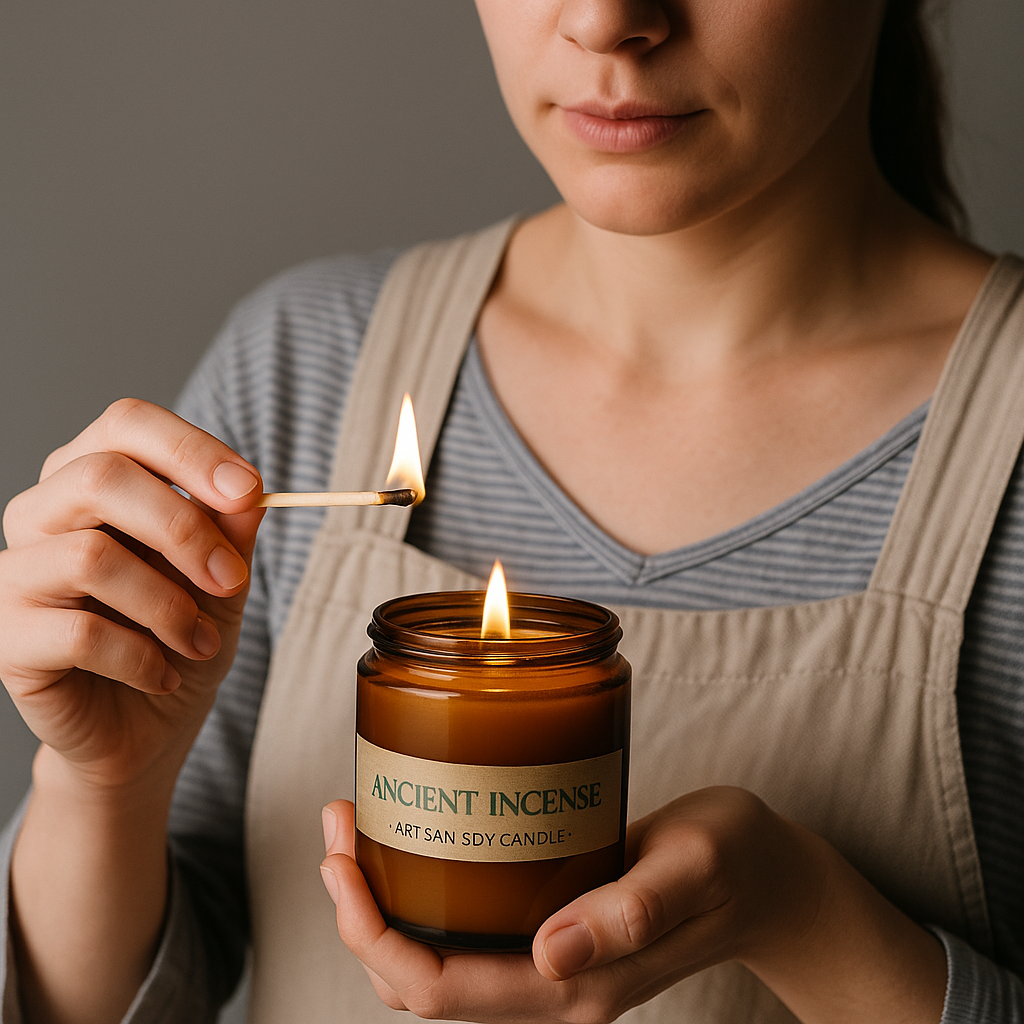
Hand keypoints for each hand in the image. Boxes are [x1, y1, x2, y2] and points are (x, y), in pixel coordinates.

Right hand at [0, 398, 264, 791]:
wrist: (147, 727)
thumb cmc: (180, 638)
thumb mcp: (222, 581)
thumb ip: (230, 533)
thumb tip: (248, 493)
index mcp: (92, 480)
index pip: (126, 424)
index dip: (190, 450)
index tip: (250, 491)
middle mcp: (42, 515)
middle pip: (99, 477)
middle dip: (183, 528)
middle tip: (230, 579)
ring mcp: (15, 575)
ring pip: (90, 557)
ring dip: (168, 606)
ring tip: (200, 642)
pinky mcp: (6, 640)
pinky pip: (81, 633)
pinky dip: (143, 657)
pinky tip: (163, 674)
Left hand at [320, 789, 947, 1023]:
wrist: (768, 881)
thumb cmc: (733, 860)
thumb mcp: (692, 866)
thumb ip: (632, 911)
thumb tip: (551, 952)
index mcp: (576, 987)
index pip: (439, 991)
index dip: (373, 934)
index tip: (343, 857)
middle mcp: (552, 991)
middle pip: (418, 985)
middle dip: (360, 914)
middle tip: (339, 825)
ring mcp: (550, 972)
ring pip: (433, 968)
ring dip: (382, 907)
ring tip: (356, 830)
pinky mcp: (553, 939)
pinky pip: (463, 940)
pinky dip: (420, 900)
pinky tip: (415, 843)